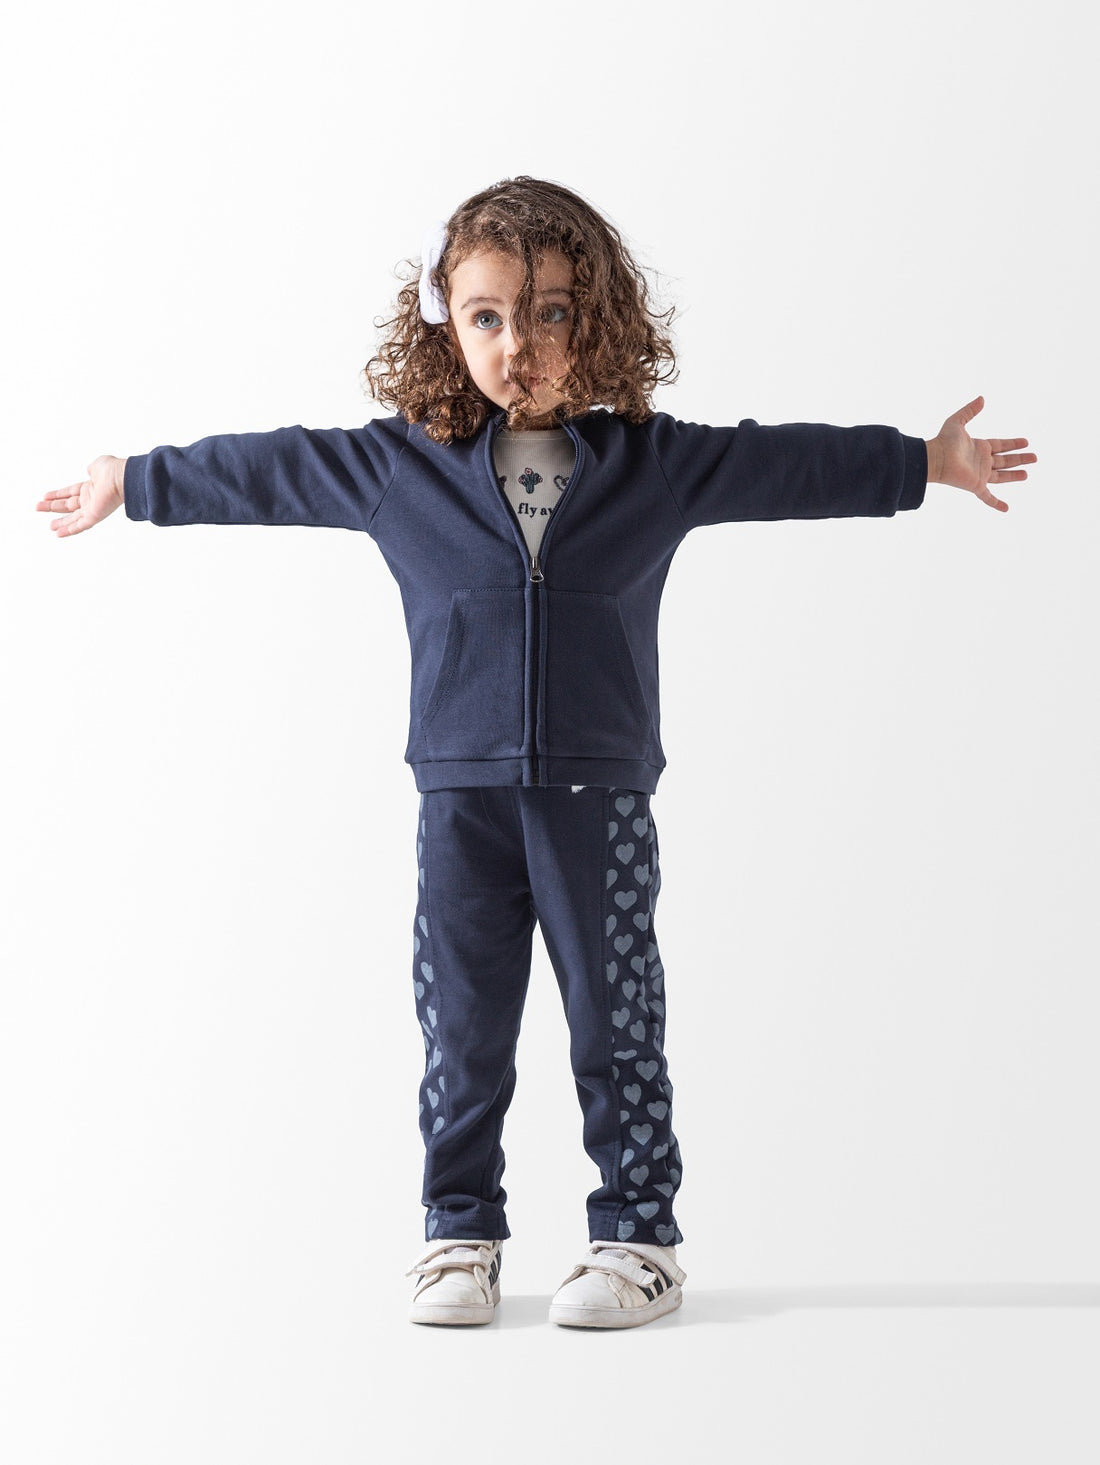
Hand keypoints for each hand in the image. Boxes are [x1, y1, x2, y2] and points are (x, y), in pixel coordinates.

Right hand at [37, 455, 127, 536]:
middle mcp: (91, 499)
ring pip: (73, 518)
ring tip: (49, 526)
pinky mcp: (94, 516)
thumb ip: (92, 469)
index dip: (57, 494)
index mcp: (91, 487)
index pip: (70, 492)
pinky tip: (58, 534)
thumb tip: (89, 470)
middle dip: (53, 506)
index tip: (45, 496)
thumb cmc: (113, 470)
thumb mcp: (98, 465)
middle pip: (68, 505)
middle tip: (38, 507)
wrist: (122, 477)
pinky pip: (80, 525)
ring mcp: (93, 509)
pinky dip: (69, 530)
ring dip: (61, 522)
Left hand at [926, 396, 1035, 511]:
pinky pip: (987, 497)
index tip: (1026, 442)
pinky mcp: (976, 485)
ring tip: (1027, 474)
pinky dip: (996, 504)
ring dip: (1014, 476)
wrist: (935, 458)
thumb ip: (970, 411)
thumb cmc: (943, 441)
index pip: (1001, 445)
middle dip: (1020, 459)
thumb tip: (982, 398)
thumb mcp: (957, 421)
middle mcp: (982, 461)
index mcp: (980, 447)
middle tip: (1035, 457)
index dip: (1013, 443)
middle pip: (1005, 460)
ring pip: (1001, 476)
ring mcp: (980, 474)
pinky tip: (1006, 509)